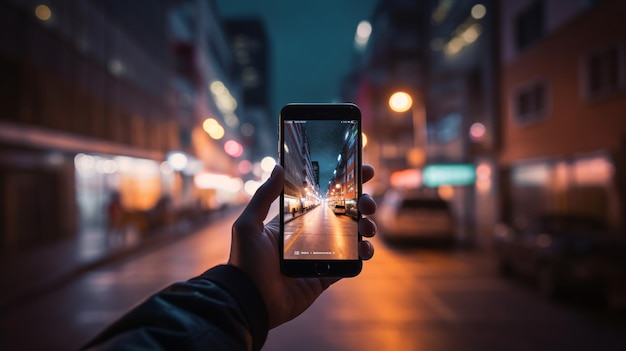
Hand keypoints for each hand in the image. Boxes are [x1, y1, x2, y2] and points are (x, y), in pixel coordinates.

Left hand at [229, 164, 376, 327]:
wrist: (250, 301)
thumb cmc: (245, 262)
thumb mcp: (249, 225)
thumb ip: (264, 196)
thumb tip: (278, 167)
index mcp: (293, 221)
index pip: (321, 197)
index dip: (341, 184)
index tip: (361, 170)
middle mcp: (309, 236)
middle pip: (342, 214)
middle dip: (360, 204)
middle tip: (367, 202)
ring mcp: (319, 256)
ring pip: (351, 236)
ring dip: (365, 227)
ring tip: (368, 226)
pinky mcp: (325, 276)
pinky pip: (350, 263)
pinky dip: (362, 254)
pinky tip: (365, 248)